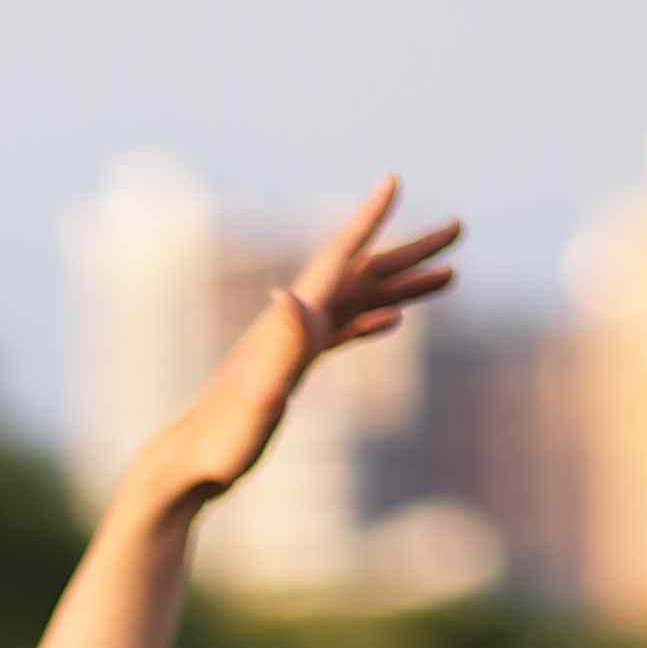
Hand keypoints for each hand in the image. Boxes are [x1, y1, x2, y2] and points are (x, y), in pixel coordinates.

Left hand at [120, 176, 463, 514]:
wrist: (188, 468)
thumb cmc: (222, 439)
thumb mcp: (258, 394)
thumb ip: (278, 344)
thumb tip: (286, 291)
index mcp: (292, 320)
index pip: (339, 257)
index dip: (368, 219)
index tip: (394, 180)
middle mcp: (294, 322)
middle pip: (363, 272)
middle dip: (411, 250)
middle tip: (459, 228)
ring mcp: (294, 345)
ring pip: (360, 301)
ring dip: (402, 285)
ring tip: (450, 275)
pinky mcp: (293, 370)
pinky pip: (342, 333)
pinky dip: (371, 320)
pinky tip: (393, 320)